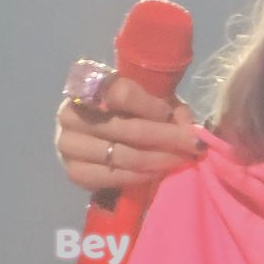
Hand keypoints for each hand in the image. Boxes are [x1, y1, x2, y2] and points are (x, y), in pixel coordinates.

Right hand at [54, 75, 204, 192]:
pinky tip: (158, 172)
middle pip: (126, 128)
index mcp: (88, 86)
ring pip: (122, 155)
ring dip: (158, 160)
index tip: (173, 116)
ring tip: (181, 160)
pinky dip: (140, 176)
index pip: (121, 93)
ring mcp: (69, 145)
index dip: (151, 106)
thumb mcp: (148, 100)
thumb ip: (169, 107)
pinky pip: (112, 177)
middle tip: (194, 145)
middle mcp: (71, 114)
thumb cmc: (128, 111)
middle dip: (167, 138)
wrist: (96, 137)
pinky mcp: (74, 172)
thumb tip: (187, 126)